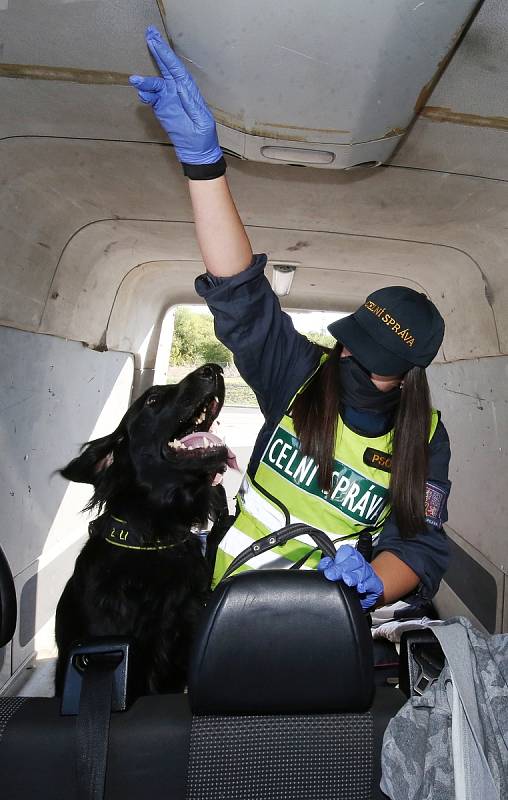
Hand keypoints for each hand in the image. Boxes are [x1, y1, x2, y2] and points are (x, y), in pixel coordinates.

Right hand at [129, 26, 221, 164]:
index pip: (176, 68)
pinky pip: (152, 99)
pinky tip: (142, 94)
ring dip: (145, 81)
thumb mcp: (201, 119)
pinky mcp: (161, 109)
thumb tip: (179, 86)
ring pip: (155, 84)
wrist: (197, 153)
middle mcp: (177, 90)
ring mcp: (168, 99)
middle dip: (157, 51)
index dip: (166, 54)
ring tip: (135, 79)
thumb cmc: (203, 136)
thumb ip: (190, 103)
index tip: (156, 41)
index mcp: (189, 90)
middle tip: (149, 33)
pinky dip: (146, 95)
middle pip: (166, 67)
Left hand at [318, 544, 383, 609]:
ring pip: (362, 572)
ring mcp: (369, 573)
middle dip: (342, 569)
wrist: (364, 589)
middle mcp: (360, 563)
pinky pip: (372, 583)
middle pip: (354, 561)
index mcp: (350, 556)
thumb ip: (328, 566)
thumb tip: (324, 564)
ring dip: (354, 577)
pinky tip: (360, 588)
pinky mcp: (376, 584)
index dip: (338, 558)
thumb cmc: (348, 577)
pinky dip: (366, 585)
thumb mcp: (336, 570)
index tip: (328, 570)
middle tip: (333, 575)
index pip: (346, 551)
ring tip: (347, 581)